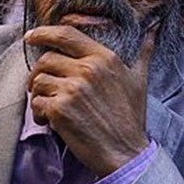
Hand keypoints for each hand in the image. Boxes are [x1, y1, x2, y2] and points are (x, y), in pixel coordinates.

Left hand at [25, 23, 156, 176]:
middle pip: (46, 58)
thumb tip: (152, 31)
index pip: (66, 35)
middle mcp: (87, 69)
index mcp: (104, 57)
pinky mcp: (60, 110)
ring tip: (47, 105)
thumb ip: (143, 52)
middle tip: (38, 84)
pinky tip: (48, 121)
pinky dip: (38, 112)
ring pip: (38, 80)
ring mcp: (72, 89)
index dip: (44, 33)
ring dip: (37, 93)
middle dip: (38, 71)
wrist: (125, 152)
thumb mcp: (139, 79)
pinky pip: (37, 102)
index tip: (31, 37)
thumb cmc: (131, 117)